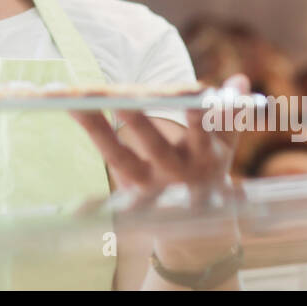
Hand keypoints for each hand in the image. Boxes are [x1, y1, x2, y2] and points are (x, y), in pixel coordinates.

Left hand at [70, 74, 249, 206]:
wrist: (202, 223)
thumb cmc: (210, 162)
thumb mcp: (226, 141)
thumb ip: (231, 112)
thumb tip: (240, 82)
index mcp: (206, 153)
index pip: (204, 128)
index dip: (200, 114)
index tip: (195, 93)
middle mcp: (178, 172)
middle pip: (155, 144)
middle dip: (137, 120)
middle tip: (116, 94)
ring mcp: (152, 187)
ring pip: (120, 157)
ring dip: (96, 128)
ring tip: (70, 100)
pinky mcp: (131, 197)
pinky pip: (104, 190)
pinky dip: (89, 197)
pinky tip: (66, 180)